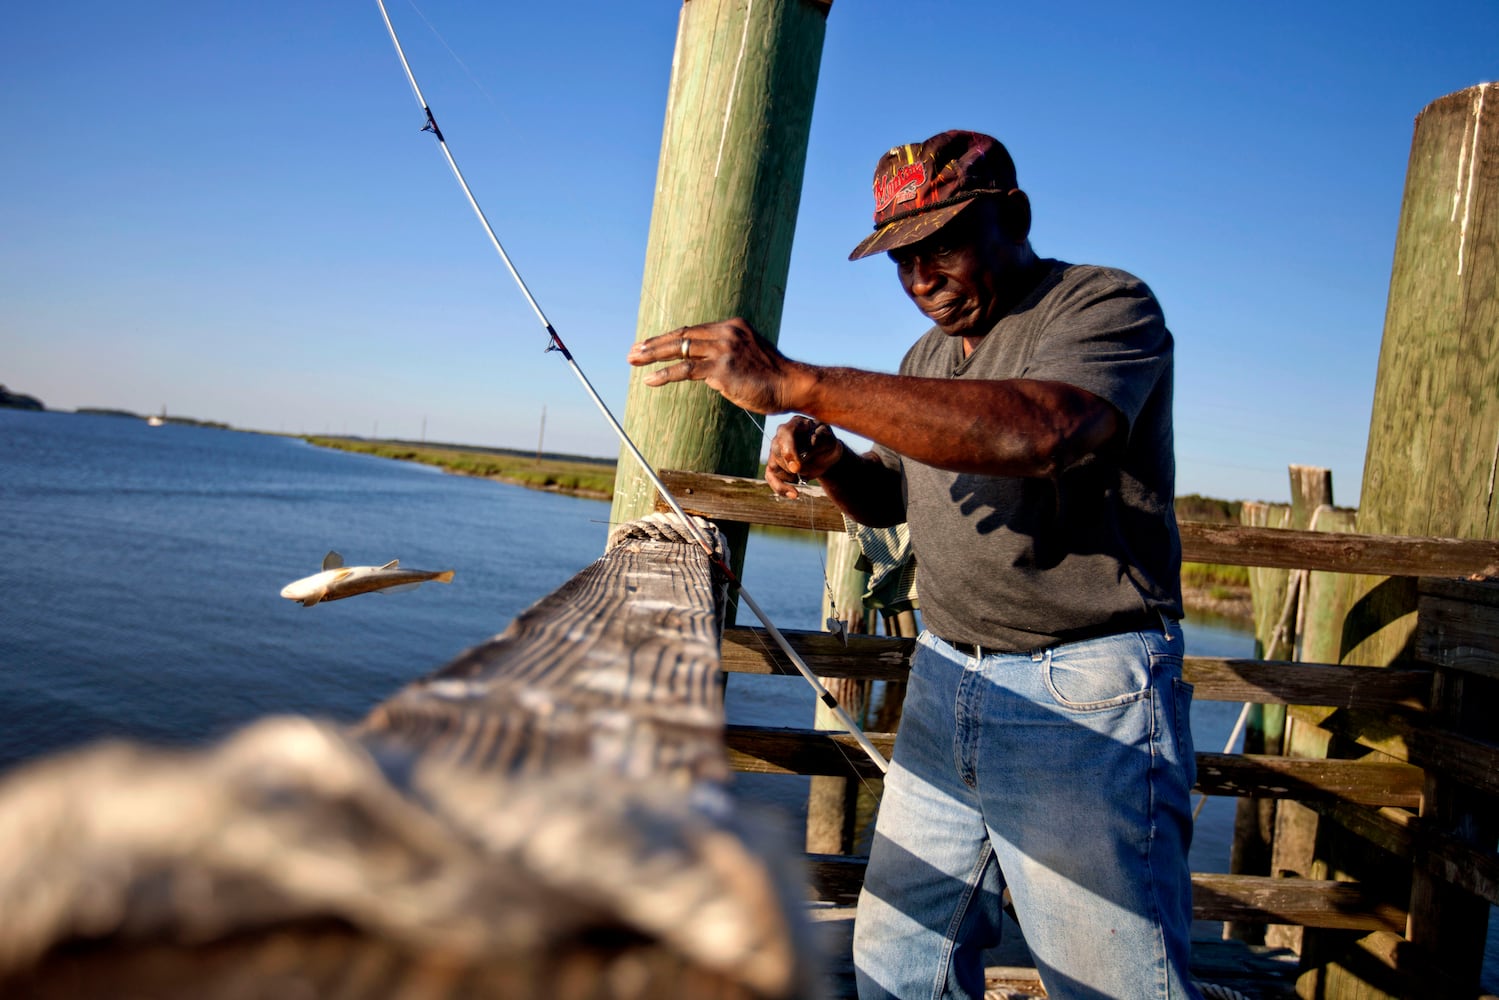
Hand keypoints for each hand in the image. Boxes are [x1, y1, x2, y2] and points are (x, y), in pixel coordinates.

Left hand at [626, 317, 805, 414]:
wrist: (791, 385)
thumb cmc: (771, 378)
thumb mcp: (747, 357)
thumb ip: (724, 356)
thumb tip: (701, 369)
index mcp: (732, 326)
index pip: (692, 330)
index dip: (669, 338)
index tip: (649, 345)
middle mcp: (726, 332)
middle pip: (681, 335)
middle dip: (654, 344)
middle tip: (633, 351)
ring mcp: (724, 349)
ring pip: (679, 349)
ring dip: (653, 355)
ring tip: (634, 361)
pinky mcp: (722, 368)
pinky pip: (686, 370)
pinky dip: (665, 374)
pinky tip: (650, 380)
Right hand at [765, 416, 844, 498]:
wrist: (826, 453)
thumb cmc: (826, 441)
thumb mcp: (829, 438)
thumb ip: (821, 439)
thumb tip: (810, 444)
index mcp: (795, 424)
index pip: (786, 434)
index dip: (789, 452)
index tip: (796, 468)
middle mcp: (781, 436)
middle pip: (776, 452)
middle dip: (788, 466)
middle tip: (800, 472)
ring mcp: (776, 451)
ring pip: (774, 466)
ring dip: (789, 476)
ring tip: (804, 477)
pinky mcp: (775, 465)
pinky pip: (771, 478)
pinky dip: (781, 489)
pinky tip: (794, 494)